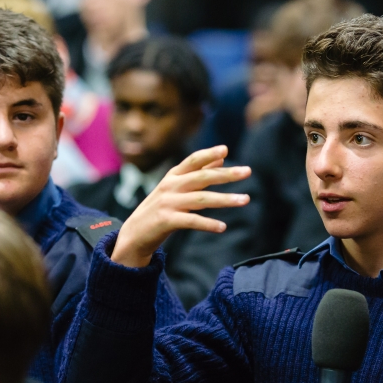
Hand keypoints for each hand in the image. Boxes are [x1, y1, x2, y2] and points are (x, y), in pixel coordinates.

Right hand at [111, 145, 250, 267]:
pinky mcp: (166, 221)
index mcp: (173, 176)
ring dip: (225, 199)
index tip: (226, 149)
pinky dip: (208, 224)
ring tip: (245, 200)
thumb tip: (221, 158)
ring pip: (202, 199)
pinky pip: (192, 221)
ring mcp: (168, 203)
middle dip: (226, 174)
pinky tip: (223, 227)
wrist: (135, 233)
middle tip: (247, 171)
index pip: (193, 161)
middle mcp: (170, 186)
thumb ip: (198, 173)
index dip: (208, 154)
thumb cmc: (161, 208)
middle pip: (202, 177)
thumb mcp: (176, 187)